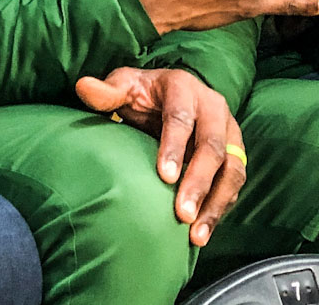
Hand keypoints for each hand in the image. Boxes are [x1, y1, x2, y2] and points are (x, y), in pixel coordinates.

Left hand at [76, 67, 245, 246]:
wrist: (170, 95)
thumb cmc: (143, 93)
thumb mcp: (124, 85)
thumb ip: (107, 91)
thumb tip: (84, 87)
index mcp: (184, 87)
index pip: (181, 118)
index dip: (175, 147)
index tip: (165, 177)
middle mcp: (213, 108)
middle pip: (212, 147)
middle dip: (199, 182)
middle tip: (182, 213)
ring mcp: (229, 131)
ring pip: (231, 169)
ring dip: (215, 202)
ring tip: (196, 233)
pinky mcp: (235, 153)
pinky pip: (234, 183)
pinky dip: (220, 208)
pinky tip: (203, 231)